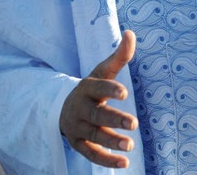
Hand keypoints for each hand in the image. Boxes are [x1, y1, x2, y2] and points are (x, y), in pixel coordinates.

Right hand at [59, 30, 138, 168]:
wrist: (62, 107)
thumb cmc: (92, 88)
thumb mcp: (102, 71)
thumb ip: (119, 56)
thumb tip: (131, 33)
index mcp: (88, 88)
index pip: (99, 88)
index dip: (110, 90)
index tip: (124, 92)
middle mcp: (81, 108)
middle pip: (97, 115)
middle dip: (115, 120)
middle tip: (134, 124)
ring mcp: (78, 127)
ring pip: (95, 135)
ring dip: (112, 142)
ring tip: (131, 145)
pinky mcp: (79, 144)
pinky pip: (91, 153)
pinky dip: (106, 160)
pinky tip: (124, 163)